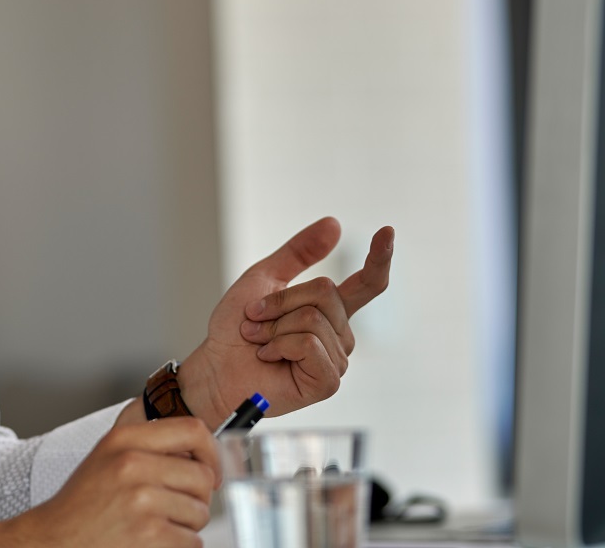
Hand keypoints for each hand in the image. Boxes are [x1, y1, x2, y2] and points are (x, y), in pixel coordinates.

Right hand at [3, 416, 219, 547]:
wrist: (55, 539)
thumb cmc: (84, 503)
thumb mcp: (108, 457)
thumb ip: (149, 446)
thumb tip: (200, 451)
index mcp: (125, 439)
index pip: (193, 430)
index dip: (211, 452)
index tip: (210, 470)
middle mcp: (132, 464)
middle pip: (203, 476)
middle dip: (198, 497)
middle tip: (178, 506)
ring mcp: (141, 500)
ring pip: (200, 512)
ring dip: (187, 524)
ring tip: (158, 524)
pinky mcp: (149, 534)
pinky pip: (192, 541)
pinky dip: (180, 545)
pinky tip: (155, 541)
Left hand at [177, 217, 393, 427]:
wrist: (217, 366)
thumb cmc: (236, 328)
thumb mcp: (264, 278)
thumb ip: (298, 252)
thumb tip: (335, 223)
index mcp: (329, 309)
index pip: (367, 284)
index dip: (380, 258)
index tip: (387, 231)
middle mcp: (339, 333)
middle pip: (326, 292)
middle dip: (281, 302)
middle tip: (255, 319)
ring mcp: (336, 359)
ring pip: (314, 319)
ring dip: (274, 326)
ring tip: (260, 341)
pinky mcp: (327, 382)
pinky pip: (309, 345)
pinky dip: (279, 345)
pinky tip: (268, 357)